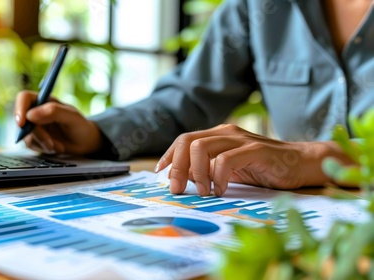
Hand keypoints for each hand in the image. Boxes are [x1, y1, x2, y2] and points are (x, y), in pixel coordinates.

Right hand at [14, 90, 101, 154]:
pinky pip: (31, 144)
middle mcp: (37, 112)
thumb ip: (54, 112)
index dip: (19, 108)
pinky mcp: (35, 139)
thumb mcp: (72, 117)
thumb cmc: (81, 126)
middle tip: (50, 142)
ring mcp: (35, 126)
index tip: (22, 123)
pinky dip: (43, 148)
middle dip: (37, 134)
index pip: (24, 98)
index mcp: (45, 101)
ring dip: (42, 143)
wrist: (86, 143)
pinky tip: (56, 147)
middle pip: (23, 120)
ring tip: (59, 146)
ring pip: (26, 135)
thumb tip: (30, 115)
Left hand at [154, 124, 350, 195]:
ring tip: (204, 192)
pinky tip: (221, 190)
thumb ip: (207, 170)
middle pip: (188, 142)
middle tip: (178, 189)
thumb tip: (180, 179)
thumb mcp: (228, 170)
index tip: (161, 174)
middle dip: (177, 167)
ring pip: (202, 148)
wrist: (300, 164)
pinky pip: (226, 160)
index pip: (183, 140)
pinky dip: (218, 177)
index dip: (169, 156)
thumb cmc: (262, 168)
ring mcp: (241, 139)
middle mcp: (226, 133)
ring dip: (196, 173)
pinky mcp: (257, 150)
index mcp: (217, 136)